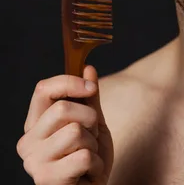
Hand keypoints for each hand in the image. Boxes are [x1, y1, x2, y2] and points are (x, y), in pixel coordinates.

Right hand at [17, 65, 113, 183]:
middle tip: (90, 136)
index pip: (43, 89)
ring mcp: (34, 162)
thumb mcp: (93, 123)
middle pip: (62, 109)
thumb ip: (90, 98)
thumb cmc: (89, 157)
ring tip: (87, 156)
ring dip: (92, 144)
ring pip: (75, 132)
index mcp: (36, 124)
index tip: (90, 88)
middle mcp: (28, 142)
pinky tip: (87, 172)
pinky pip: (83, 157)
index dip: (69, 82)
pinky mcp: (47, 180)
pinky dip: (95, 164)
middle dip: (89, 119)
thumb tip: (88, 68)